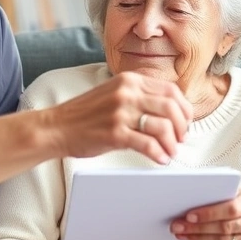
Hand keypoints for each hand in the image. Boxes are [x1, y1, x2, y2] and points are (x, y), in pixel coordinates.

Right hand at [46, 71, 192, 163]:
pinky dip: (159, 154)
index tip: (184, 123)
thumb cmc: (85, 114)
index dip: (184, 109)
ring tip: (169, 152)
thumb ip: (138, 95)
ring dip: (172, 143)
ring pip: (163, 126)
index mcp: (129, 80)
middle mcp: (127, 92)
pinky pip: (148, 144)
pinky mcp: (114, 133)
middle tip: (180, 140)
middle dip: (181, 128)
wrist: (56, 126)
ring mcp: (120, 112)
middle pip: (172, 107)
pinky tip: (159, 159)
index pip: (171, 90)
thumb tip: (170, 111)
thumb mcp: (113, 93)